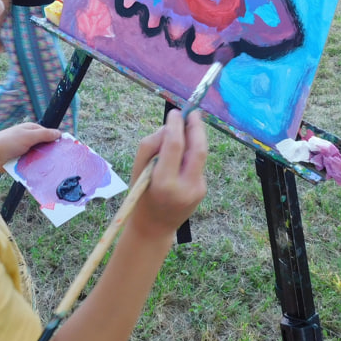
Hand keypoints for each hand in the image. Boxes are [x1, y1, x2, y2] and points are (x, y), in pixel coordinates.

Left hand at [0, 123, 60, 178]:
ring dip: (44, 161)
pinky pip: (32, 164)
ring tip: (55, 168)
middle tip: (62, 160)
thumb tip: (59, 133)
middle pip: (44, 146)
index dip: (56, 140)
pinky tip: (44, 172)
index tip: (66, 148)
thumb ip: (44, 134)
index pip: (48, 133)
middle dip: (51, 152)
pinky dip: (36, 167)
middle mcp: (28, 139)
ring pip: (39, 156)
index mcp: (30, 129)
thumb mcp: (27, 136)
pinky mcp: (21, 161)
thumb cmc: (7, 142)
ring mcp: (24, 151)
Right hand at [128, 110, 206, 239]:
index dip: (176, 125)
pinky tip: (182, 154)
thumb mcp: (137, 170)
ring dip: (195, 138)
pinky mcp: (202, 190)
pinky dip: (190, 153)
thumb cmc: (140, 196)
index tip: (174, 112)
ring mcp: (197, 190)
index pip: (175, 145)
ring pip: (200, 155)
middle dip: (197, 127)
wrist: (154, 227)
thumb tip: (170, 126)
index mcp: (164, 182)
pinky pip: (197, 164)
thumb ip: (151, 145)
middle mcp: (185, 186)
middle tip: (192, 112)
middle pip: (198, 149)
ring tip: (186, 126)